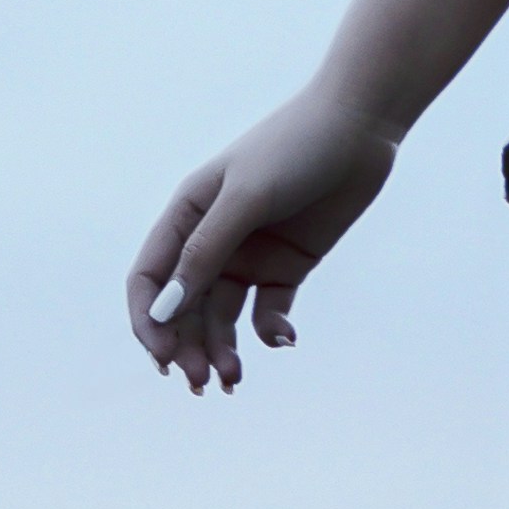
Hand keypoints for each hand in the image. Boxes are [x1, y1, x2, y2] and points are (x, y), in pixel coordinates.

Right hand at [126, 87, 401, 393]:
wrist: (360, 126)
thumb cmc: (295, 147)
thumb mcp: (246, 197)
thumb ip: (206, 251)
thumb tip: (166, 309)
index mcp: (187, 216)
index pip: (149, 280)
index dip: (148, 322)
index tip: (163, 358)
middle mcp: (213, 240)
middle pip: (183, 308)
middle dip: (186, 347)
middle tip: (202, 382)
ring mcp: (250, 254)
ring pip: (222, 317)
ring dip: (222, 349)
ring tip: (234, 379)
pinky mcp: (288, 266)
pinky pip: (268, 311)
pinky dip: (269, 331)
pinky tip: (284, 338)